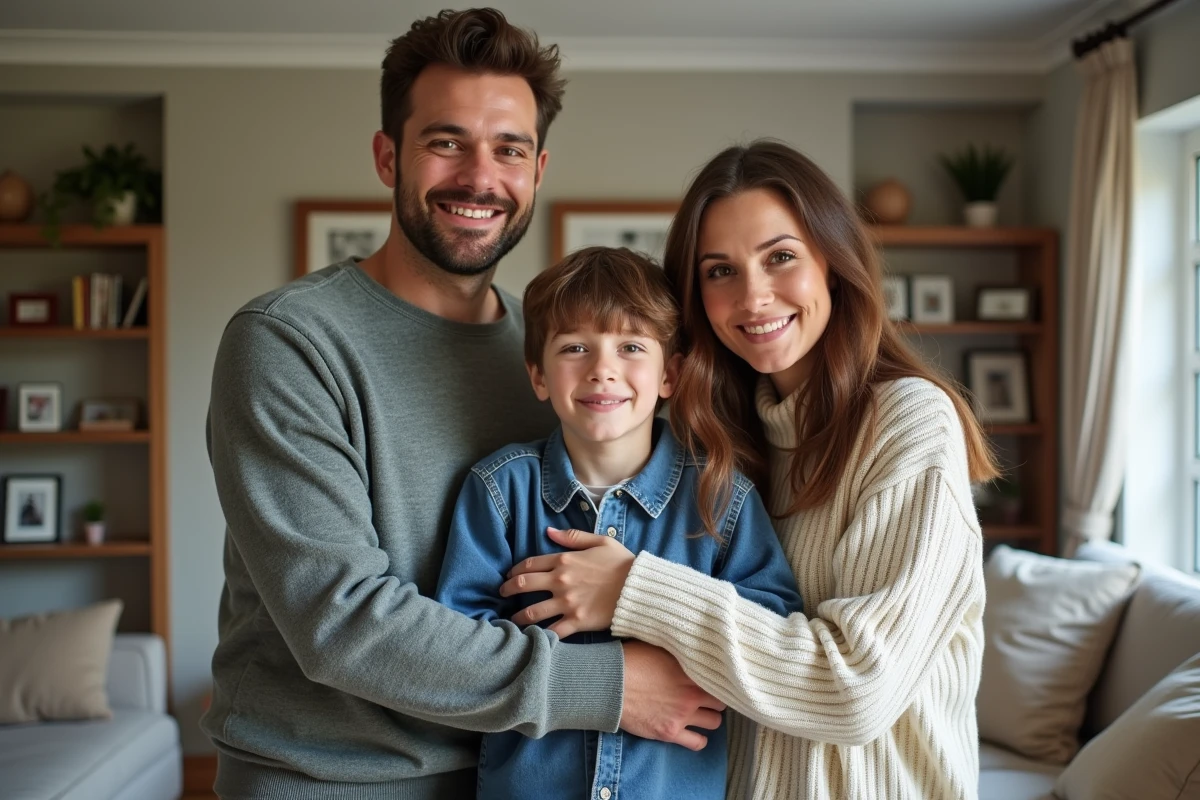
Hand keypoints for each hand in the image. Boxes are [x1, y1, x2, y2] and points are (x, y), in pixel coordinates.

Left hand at [499, 527, 634, 637]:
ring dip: (517, 617)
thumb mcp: (601, 541)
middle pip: (524, 585)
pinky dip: (539, 637)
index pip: (531, 564)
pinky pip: (552, 632)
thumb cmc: (623, 563)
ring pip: (532, 612)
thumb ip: (573, 537)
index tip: (510, 575)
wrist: (640, 588)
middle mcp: (561, 581)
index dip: (516, 570)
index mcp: (565, 560)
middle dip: (508, 589)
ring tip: (511, 621)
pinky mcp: (576, 622)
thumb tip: (549, 532)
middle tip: (502, 593)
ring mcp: (567, 603)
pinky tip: (531, 639)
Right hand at [619, 641, 725, 750]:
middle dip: (715, 699)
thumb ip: (679, 651)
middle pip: (721, 701)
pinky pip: (698, 742)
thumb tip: (690, 646)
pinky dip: (699, 739)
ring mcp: (682, 715)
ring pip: (715, 722)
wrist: (609, 685)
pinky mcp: (670, 733)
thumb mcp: (658, 646)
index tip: (713, 679)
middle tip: (706, 697)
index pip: (720, 678)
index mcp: (690, 671)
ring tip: (701, 713)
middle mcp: (691, 694)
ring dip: (709, 717)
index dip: (717, 678)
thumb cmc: (630, 660)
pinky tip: (694, 732)